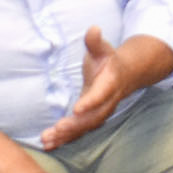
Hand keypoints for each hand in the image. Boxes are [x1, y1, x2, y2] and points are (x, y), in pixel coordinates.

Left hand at [39, 27, 135, 148]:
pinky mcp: (90, 119)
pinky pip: (79, 132)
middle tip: (58, 128)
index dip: (90, 103)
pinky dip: (64, 139)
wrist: (124, 75)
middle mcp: (106, 102)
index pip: (100, 95)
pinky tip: (48, 144)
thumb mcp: (103, 48)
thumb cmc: (109, 60)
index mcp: (109, 84)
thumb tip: (93, 29)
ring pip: (85, 128)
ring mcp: (99, 113)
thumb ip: (95, 41)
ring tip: (48, 139)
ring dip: (67, 135)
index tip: (77, 109)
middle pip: (93, 117)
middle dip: (75, 125)